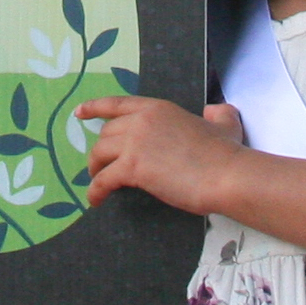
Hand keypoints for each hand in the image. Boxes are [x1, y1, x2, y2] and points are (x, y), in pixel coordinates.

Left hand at [80, 96, 246, 214]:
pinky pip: (103, 179)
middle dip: (101, 149)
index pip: (117, 104)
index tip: (79, 113)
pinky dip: (95, 190)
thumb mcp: (224, 124)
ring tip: (97, 181)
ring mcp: (135, 143)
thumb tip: (215, 110)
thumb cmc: (226, 153)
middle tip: (102, 164)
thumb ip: (217, 113)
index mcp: (158, 108)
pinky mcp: (133, 168)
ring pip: (99, 153)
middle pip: (106, 133)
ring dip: (94, 168)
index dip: (95, 108)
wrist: (226, 175)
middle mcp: (141, 121)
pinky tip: (96, 200)